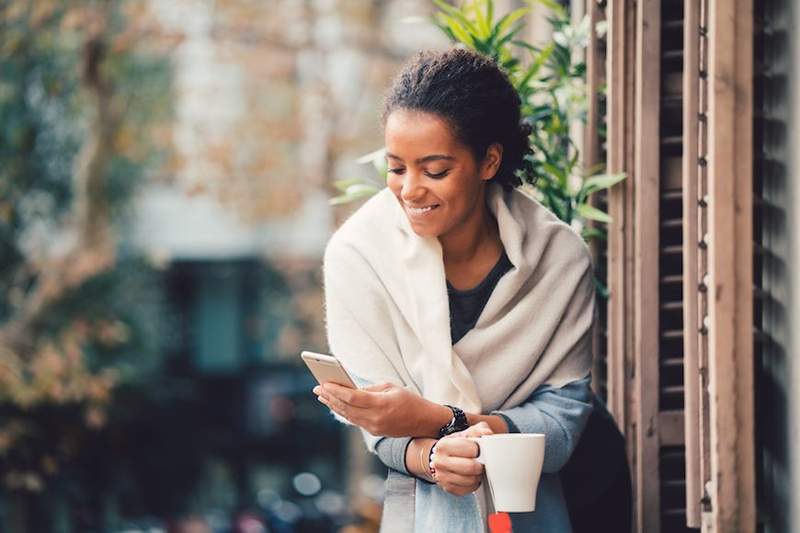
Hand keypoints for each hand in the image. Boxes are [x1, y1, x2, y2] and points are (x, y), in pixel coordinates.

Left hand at [313, 381, 446, 437]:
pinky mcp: (374, 431)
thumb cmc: (409, 400)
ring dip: (333, 405)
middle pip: (346, 408)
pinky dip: (343, 412)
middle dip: (330, 397)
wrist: (424, 422)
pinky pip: (354, 420)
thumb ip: (370, 389)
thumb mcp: (391, 387)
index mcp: (381, 405)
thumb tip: (350, 389)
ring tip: (322, 396)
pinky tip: (335, 404)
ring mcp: (374, 427)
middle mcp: (375, 419)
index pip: (353, 398)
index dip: (336, 391)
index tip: (324, 383)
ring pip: (348, 416)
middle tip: (317, 388)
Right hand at [430, 421, 493, 495]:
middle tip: (479, 460)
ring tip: (475, 467)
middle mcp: (439, 462)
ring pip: (471, 480)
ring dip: (477, 474)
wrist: (443, 455)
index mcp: (443, 445)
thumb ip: (479, 430)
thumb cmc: (458, 444)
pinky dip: (473, 483)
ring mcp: (442, 477)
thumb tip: (487, 433)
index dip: (478, 449)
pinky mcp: (448, 488)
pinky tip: (470, 475)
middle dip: (479, 464)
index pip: (471, 450)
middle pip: (471, 467)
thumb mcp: (468, 432)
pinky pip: (469, 489)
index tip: (477, 448)